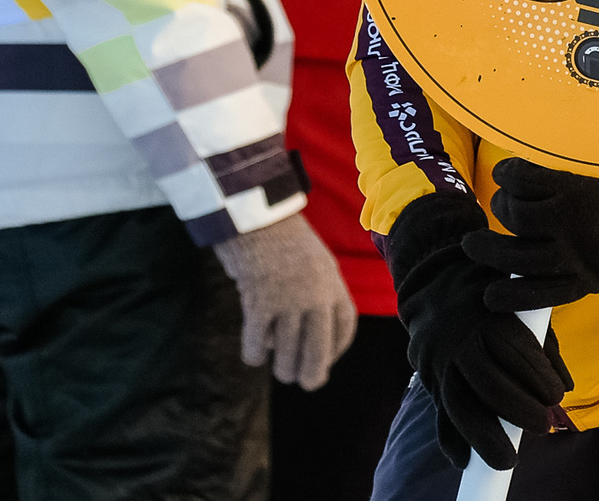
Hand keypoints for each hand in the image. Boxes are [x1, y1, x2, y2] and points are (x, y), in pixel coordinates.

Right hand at [213, 212, 359, 389]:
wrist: (257, 216)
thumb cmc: (285, 238)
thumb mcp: (316, 261)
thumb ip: (320, 291)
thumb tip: (317, 328)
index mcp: (333, 283)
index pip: (344, 327)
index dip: (338, 348)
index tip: (328, 359)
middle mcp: (315, 296)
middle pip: (319, 348)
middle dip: (313, 372)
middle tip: (308, 384)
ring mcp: (288, 302)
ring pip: (287, 352)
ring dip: (284, 367)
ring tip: (282, 372)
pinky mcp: (260, 304)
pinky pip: (258, 342)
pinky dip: (255, 353)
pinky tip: (254, 356)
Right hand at [384, 193, 572, 470]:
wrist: (432, 277)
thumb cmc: (491, 291)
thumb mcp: (520, 302)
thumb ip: (544, 343)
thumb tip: (567, 387)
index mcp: (487, 314)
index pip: (515, 351)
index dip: (539, 377)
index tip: (558, 396)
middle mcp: (459, 338)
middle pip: (489, 382)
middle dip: (519, 409)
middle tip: (544, 427)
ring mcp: (438, 359)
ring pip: (459, 403)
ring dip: (484, 437)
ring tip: (507, 461)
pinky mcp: (426, 375)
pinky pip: (436, 410)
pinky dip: (448, 438)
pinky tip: (462, 460)